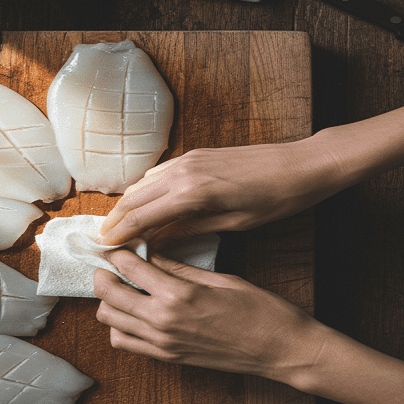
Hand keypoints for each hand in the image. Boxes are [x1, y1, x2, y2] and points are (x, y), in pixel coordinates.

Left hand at [93, 250, 330, 382]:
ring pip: (108, 319)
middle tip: (114, 263)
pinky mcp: (167, 358)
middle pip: (107, 293)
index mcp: (177, 294)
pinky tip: (134, 312)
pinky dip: (119, 326)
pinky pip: (124, 342)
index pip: (126, 265)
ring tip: (124, 287)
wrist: (279, 349)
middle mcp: (162, 320)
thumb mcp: (217, 278)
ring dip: (109, 300)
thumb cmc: (258, 309)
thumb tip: (148, 253)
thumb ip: (177, 267)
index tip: (118, 243)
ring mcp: (162, 343)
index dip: (117, 250)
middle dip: (104, 273)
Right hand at [98, 136, 346, 244]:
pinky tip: (144, 203)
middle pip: (134, 198)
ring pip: (143, 184)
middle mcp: (184, 172)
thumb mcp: (235, 223)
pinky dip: (144, 190)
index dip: (119, 234)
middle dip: (114, 220)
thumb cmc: (277, 199)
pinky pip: (159, 173)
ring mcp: (188, 160)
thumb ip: (192, 230)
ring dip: (126, 204)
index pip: (142, 216)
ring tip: (116, 226)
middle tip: (100, 241)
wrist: (302, 163)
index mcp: (194, 193)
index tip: (103, 249)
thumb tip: (160, 243)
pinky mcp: (196, 154)